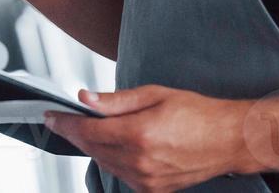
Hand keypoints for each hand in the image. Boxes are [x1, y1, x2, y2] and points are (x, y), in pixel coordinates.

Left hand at [44, 86, 250, 191]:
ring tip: (96, 128)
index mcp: (139, 134)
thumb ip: (117, 100)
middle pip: (92, 148)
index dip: (65, 123)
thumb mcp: (155, 95)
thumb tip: (86, 99)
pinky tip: (118, 144)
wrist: (228, 140)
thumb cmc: (198, 114)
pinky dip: (112, 159)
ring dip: (94, 146)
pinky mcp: (152, 190)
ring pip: (104, 163)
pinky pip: (120, 174)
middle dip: (76, 133)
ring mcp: (145, 180)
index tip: (50, 116)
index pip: (88, 131)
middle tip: (66, 119)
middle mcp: (140, 161)